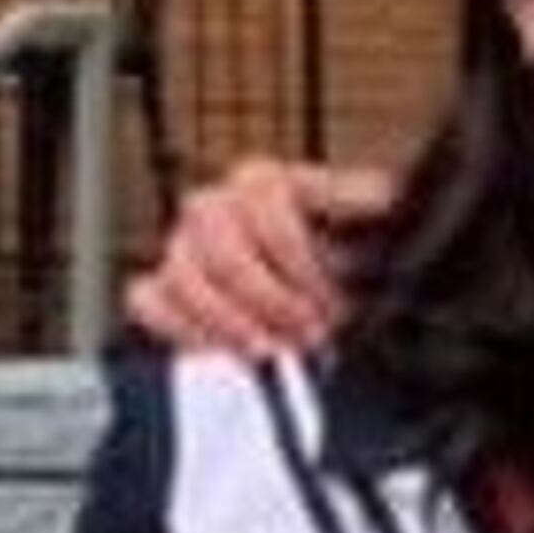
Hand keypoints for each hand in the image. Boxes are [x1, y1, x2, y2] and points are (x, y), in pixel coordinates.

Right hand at [126, 157, 393, 353]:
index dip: (300, 257)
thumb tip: (383, 197)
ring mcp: (182, 247)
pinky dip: (187, 331)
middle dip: (270, 299)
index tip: (331, 294)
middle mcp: (214, 208)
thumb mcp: (369, 222)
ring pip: (183, 277)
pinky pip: (149, 302)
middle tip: (309, 331)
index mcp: (262, 182)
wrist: (326, 280)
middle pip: (221, 249)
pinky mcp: (162, 287)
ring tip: (276, 348)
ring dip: (234, 322)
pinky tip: (231, 351)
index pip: (264, 204)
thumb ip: (368, 204)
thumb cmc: (342, 248)